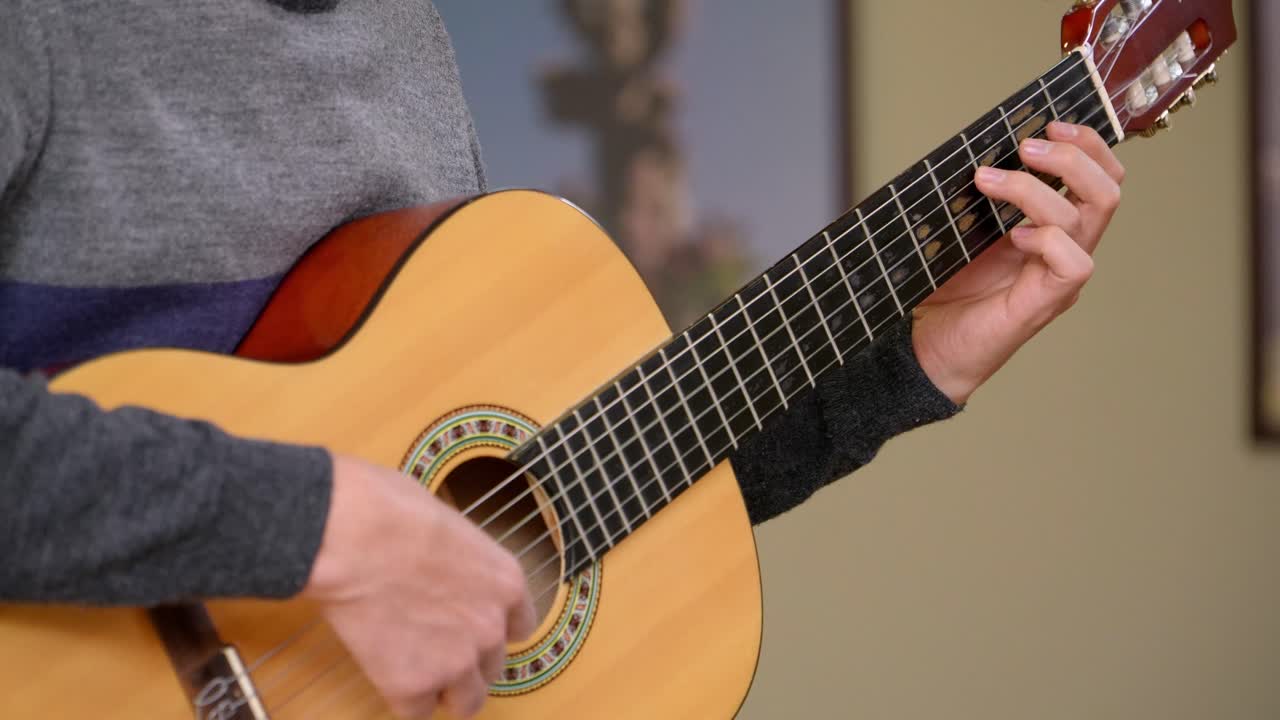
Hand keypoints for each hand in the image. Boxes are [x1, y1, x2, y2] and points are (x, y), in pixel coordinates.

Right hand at [303, 453, 536, 717]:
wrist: (349, 535)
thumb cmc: (388, 511)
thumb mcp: (448, 521)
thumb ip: (460, 557)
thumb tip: (444, 559)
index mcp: (505, 582)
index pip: (521, 626)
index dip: (493, 628)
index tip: (471, 626)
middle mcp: (491, 627)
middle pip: (493, 666)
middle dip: (466, 658)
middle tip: (432, 642)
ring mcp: (455, 661)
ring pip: (466, 702)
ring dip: (444, 689)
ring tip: (414, 665)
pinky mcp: (412, 685)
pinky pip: (417, 711)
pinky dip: (402, 696)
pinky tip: (384, 669)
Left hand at [912, 122, 1124, 403]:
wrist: (922, 349)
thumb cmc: (941, 291)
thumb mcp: (960, 230)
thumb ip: (980, 197)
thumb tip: (976, 152)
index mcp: (1052, 230)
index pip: (1100, 180)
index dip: (1088, 145)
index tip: (1051, 123)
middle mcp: (1065, 252)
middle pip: (1107, 191)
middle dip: (1073, 156)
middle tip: (1025, 146)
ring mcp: (1057, 280)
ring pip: (1088, 218)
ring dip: (1038, 188)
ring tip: (989, 180)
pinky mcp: (1042, 305)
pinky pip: (1074, 264)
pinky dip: (1047, 239)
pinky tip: (1012, 237)